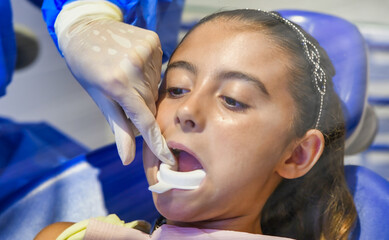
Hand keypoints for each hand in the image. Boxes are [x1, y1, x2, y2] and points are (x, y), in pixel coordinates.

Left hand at [55, 2, 174, 164]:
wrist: (86, 27)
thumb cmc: (87, 67)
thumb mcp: (100, 98)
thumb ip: (118, 128)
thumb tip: (127, 159)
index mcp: (116, 84)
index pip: (144, 121)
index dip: (156, 142)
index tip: (168, 159)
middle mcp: (134, 67)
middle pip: (150, 103)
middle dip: (141, 107)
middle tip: (124, 95)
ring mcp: (146, 51)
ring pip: (155, 86)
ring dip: (145, 88)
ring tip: (127, 75)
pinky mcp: (153, 41)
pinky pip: (159, 67)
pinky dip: (149, 72)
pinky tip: (134, 63)